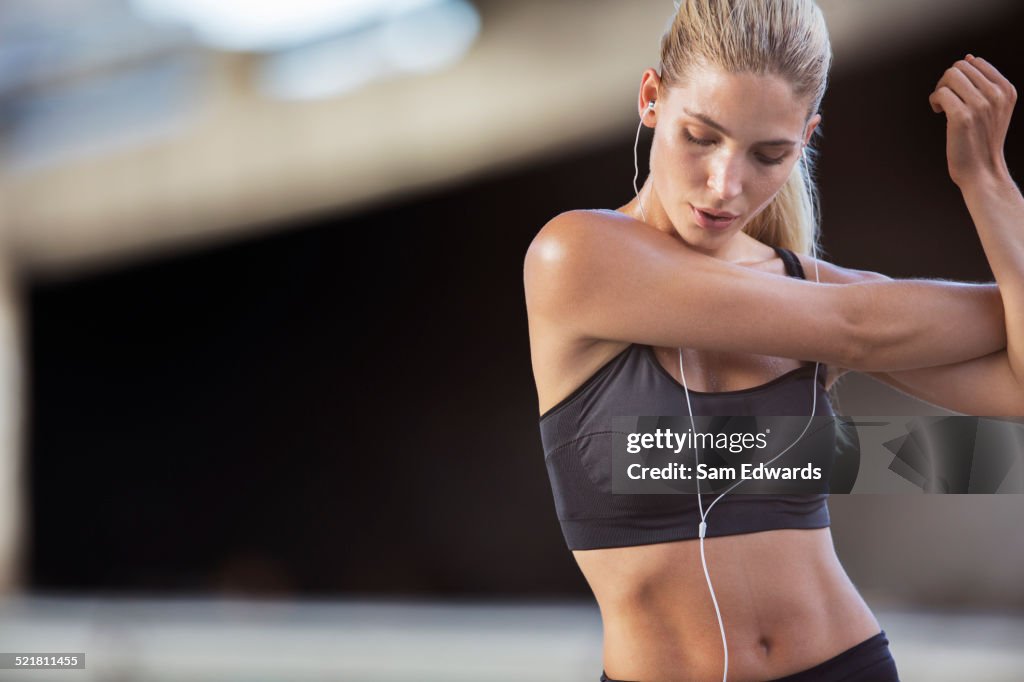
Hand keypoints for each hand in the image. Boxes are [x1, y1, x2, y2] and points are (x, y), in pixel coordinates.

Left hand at [929, 55, 1015, 188]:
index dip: (960, 74)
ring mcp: (980, 105)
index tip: (957, 92)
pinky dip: (934, 100)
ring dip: (940, 89)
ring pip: (950, 76)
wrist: (982, 170)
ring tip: (942, 105)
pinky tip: (938, 111)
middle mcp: (996, 95)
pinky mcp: (962, 117)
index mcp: (1006, 90)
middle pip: (960, 67)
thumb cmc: (982, 140)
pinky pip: (941, 93)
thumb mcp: (993, 108)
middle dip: (947, 81)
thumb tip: (969, 57)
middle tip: (946, 99)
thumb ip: (984, 83)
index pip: (975, 62)